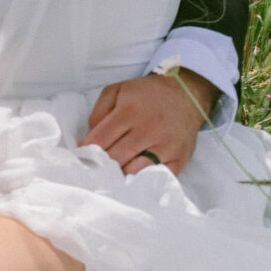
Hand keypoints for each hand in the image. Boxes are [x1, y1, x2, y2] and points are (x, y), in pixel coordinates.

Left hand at [81, 71, 217, 177]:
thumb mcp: (118, 90)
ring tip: (117, 170)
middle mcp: (149, 129)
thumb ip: (99, 112)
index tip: (83, 155)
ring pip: (133, 171)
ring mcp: (165, 146)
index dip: (87, 150)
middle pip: (114, 158)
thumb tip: (90, 138)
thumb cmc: (147, 95)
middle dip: (102, 163)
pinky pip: (155, 178)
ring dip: (121, 173)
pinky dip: (143, 180)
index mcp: (130, 110)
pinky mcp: (178, 159)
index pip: (100, 140)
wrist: (187, 95)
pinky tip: (135, 175)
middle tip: (98, 165)